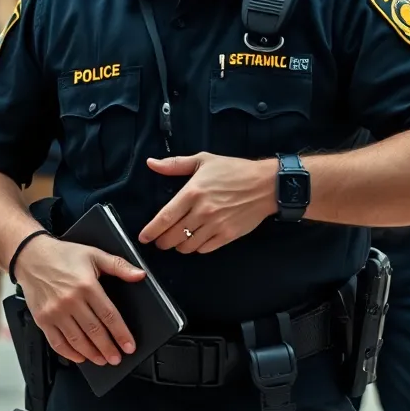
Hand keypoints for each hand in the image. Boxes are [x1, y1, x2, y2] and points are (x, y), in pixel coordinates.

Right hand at [13, 234, 143, 365]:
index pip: (109, 315)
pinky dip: (69, 353)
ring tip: (102, 360)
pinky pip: (57, 343)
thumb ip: (119, 266)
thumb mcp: (94, 254)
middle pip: (94, 331)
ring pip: (77, 340)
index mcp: (86, 286)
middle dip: (108, 348)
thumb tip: (140, 275)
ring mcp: (55, 312)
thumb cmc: (62, 255)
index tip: (129, 345)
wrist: (31, 256)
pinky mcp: (42, 319)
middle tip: (117, 358)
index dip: (121, 333)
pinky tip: (80, 357)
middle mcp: (70, 301)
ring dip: (92, 354)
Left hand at [139, 153, 278, 253]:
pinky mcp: (227, 236)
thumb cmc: (234, 170)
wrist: (266, 185)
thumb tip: (151, 163)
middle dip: (162, 242)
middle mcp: (201, 211)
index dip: (151, 231)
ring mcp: (215, 225)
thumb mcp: (204, 160)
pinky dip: (196, 248)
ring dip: (179, 246)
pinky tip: (196, 240)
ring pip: (187, 246)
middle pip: (173, 236)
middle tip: (160, 241)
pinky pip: (204, 249)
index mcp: (192, 192)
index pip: (165, 218)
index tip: (143, 238)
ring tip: (179, 239)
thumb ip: (175, 164)